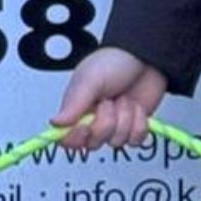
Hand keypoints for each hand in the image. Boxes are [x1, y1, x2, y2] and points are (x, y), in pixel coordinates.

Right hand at [51, 47, 168, 154]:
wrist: (145, 58)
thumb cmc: (114, 62)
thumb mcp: (90, 80)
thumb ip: (73, 104)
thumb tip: (55, 122)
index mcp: (77, 109)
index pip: (67, 138)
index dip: (76, 138)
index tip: (86, 127)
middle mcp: (94, 119)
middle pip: (94, 142)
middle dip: (106, 122)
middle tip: (109, 101)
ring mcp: (114, 125)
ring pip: (116, 142)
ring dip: (125, 118)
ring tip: (124, 99)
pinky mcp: (133, 128)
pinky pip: (135, 140)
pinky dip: (139, 123)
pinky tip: (136, 108)